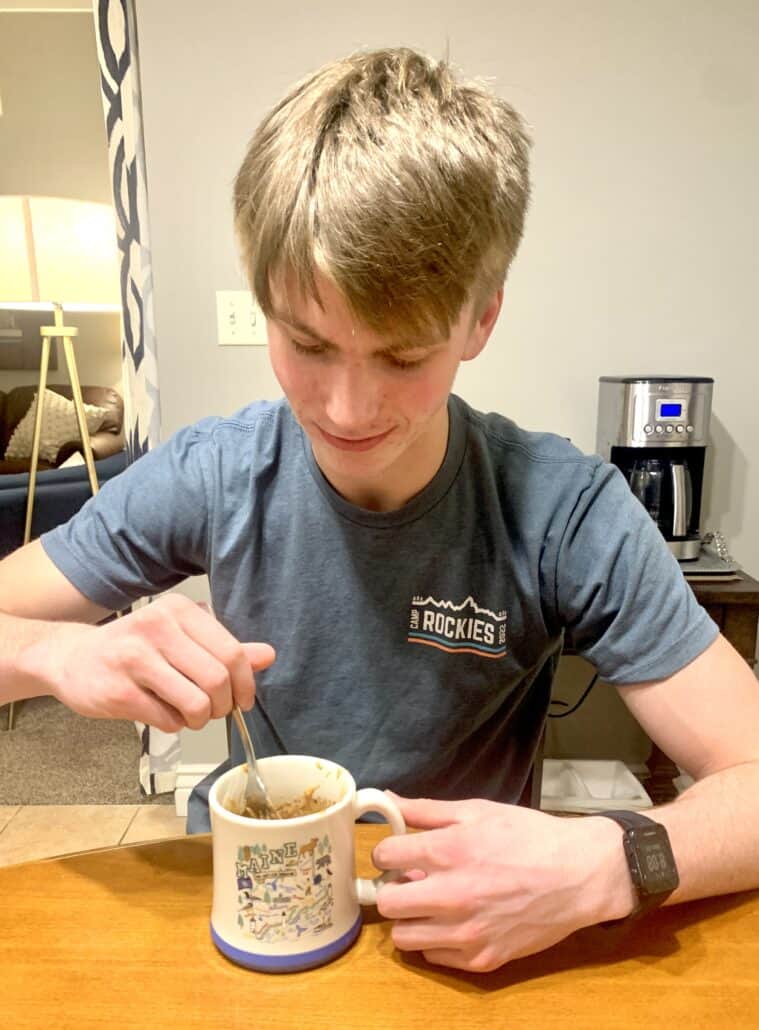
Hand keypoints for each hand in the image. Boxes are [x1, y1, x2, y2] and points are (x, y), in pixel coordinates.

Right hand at [25, 593, 275, 732]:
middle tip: (215, 710)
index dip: (245, 684)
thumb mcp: (180, 638)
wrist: (71, 658)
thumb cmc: (133, 649)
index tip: (243, 699)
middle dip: (223, 705)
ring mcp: (134, 659)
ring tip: (190, 713)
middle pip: (217, 679)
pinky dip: (173, 724)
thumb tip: (267, 655)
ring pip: (196, 703)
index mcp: (178, 610)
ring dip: (200, 718)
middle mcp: (157, 627)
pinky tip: (162, 712)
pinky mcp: (118, 693)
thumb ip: (223, 648)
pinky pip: (167, 720)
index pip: (232, 652)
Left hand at [373, 794, 632, 972]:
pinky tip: (454, 920)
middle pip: (386, 902)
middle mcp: (452, 896)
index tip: (398, 852)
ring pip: (403, 936)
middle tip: (410, 880)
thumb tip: (388, 801)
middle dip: (392, 887)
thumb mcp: (478, 810)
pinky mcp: (482, 959)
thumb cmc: (530, 837)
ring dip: (410, 918)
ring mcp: (467, 933)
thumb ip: (426, 809)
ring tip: (430, 902)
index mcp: (449, 852)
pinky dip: (436, 939)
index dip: (388, 851)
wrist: (579, 874)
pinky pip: (433, 956)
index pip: (384, 856)